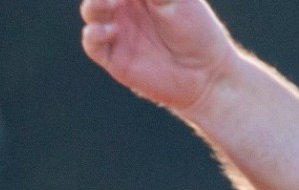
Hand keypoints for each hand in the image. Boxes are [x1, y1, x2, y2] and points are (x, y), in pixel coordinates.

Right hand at [80, 0, 240, 116]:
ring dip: (94, 5)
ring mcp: (116, 30)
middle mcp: (123, 6)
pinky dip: (94, 34)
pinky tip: (111, 30)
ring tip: (108, 4)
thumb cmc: (198, 32)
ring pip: (92, 11)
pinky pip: (92, 42)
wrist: (206, 74)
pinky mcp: (113, 56)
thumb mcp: (178, 0)